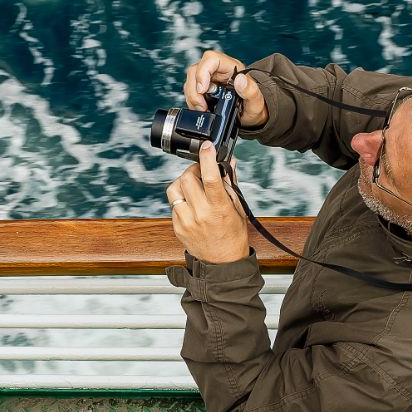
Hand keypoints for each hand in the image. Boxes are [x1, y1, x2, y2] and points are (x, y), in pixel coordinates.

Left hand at [166, 143, 251, 264]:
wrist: (222, 264)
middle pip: (188, 178)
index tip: (207, 147)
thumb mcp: (238, 209)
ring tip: (194, 187)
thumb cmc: (233, 236)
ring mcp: (186, 221)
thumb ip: (231, 184)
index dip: (207, 158)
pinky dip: (181, 198)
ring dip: (184, 182)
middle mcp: (200, 214)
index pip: (210, 177)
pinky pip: (173, 204)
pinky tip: (191, 203)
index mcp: (219, 209)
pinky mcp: (177, 227)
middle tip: (201, 172)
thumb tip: (229, 163)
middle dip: (194, 169)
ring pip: (175, 188)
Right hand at [184, 49, 267, 127]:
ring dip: (192, 97)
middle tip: (202, 106)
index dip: (203, 72)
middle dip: (194, 90)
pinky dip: (192, 101)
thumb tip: (240, 79)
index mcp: (232, 67)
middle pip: (196, 70)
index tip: (202, 90)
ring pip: (191, 81)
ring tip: (203, 109)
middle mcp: (218, 70)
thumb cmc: (254, 106)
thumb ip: (250, 90)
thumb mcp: (256, 101)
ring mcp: (209, 79)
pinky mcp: (204, 89)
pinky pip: (191, 91)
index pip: (211, 59)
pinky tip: (201, 109)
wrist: (251, 116)